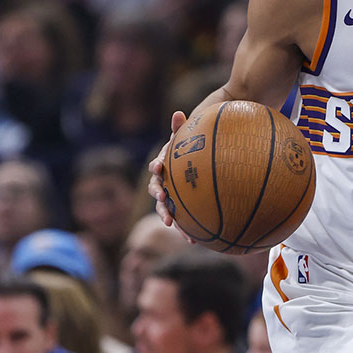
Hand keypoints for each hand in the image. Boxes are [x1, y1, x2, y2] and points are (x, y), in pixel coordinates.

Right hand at [146, 111, 194, 241]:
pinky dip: (185, 230)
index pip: (156, 168)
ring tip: (173, 225)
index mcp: (163, 169)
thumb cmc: (188, 151)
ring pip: (166, 209)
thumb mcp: (186, 139)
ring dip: (168, 217)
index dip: (156, 168)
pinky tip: (193, 240)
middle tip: (163, 202)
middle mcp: (163, 184)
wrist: (196, 165)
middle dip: (158, 198)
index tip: (159, 167)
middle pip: (157, 192)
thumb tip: (178, 112)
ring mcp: (171, 199)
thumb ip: (180, 129)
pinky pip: (183, 221)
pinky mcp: (181, 210)